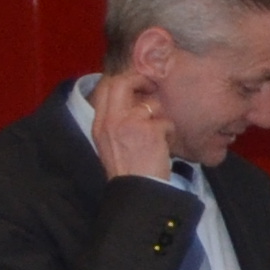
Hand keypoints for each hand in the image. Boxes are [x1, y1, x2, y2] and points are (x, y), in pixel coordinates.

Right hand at [90, 70, 177, 184]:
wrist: (137, 190)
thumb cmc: (128, 169)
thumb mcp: (109, 143)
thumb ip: (117, 121)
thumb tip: (134, 101)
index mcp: (99, 124)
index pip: (104, 87)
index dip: (121, 79)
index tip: (135, 83)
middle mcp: (111, 121)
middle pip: (120, 83)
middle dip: (139, 80)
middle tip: (152, 86)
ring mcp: (130, 124)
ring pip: (150, 103)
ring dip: (160, 115)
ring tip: (161, 132)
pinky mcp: (150, 131)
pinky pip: (166, 122)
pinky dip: (170, 132)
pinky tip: (166, 146)